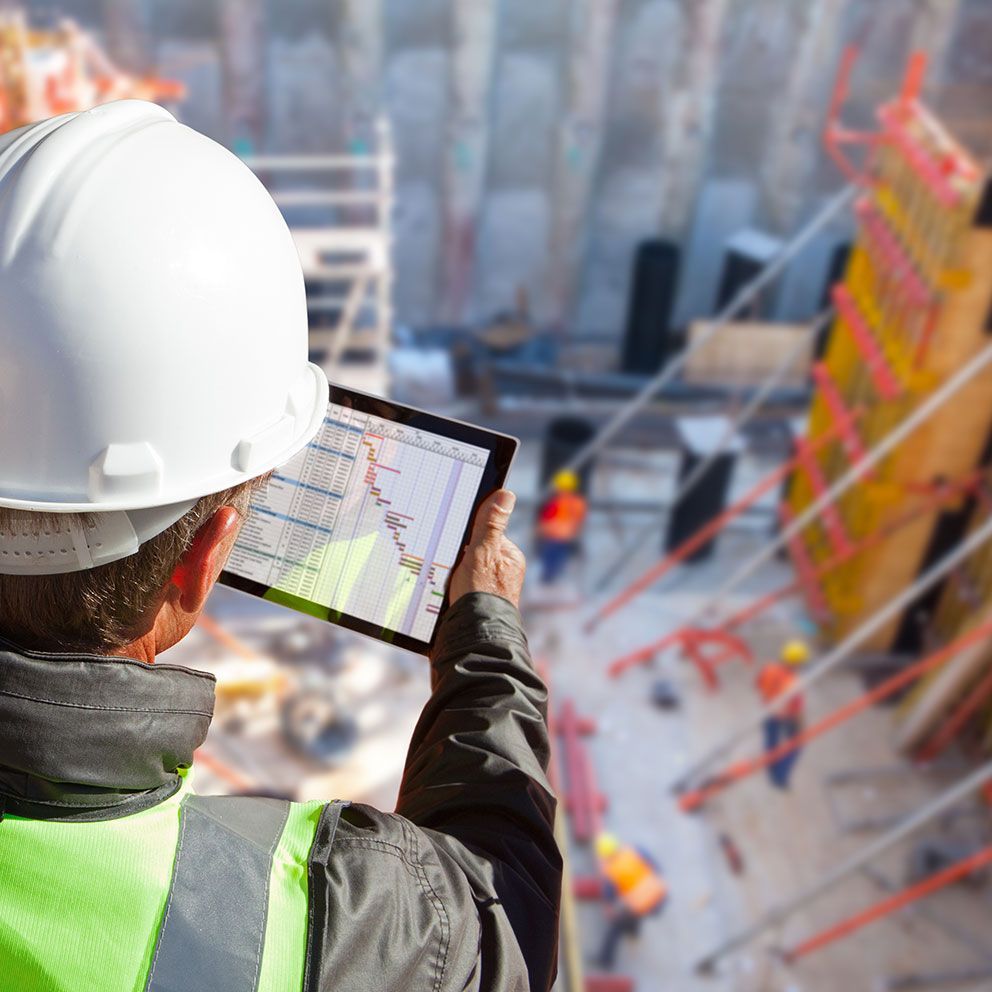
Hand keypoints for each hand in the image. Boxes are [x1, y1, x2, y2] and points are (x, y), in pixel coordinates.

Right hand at [449, 489, 525, 607]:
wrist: (473, 637)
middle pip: (474, 550)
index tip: (456, 541)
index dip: (469, 536)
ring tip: (448, 580)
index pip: (486, 533)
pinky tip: (445, 591)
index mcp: (511, 557)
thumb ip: (491, 524)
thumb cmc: (481, 595)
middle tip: (450, 564)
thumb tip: (505, 494)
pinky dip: (450, 586)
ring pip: (465, 568)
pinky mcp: (476, 601)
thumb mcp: (483, 553)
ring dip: (452, 571)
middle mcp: (503, 572)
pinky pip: (460, 585)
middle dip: (459, 555)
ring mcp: (490, 588)